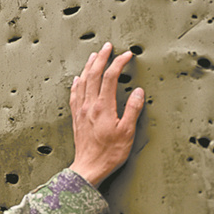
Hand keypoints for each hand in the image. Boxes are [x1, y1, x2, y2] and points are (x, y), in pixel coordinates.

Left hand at [68, 43, 144, 185]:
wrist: (89, 167)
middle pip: (94, 74)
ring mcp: (80, 110)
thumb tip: (138, 91)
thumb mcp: (127, 132)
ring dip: (89, 66)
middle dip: (101, 58)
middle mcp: (89, 105)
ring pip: (83, 81)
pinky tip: (78, 79)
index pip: (110, 77)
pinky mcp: (76, 117)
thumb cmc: (110, 153)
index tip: (127, 55)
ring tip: (94, 56)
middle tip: (108, 47)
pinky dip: (77, 83)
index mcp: (103, 107)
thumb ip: (133, 110)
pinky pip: (74, 94)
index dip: (119, 63)